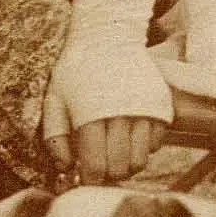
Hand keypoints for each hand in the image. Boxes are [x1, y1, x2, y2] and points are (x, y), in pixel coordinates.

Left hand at [42, 35, 171, 180]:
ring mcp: (144, 111)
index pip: (96, 168)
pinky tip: (130, 135)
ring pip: (141, 161)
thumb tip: (66, 168)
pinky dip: (144, 146)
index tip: (85, 175)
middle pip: (120, 169)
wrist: (108, 37)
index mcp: (90, 116)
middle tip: (100, 165)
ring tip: (115, 152)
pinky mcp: (160, 106)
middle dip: (108, 174)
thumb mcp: (55, 100)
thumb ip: (55, 138)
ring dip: (127, 163)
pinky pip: (156, 144)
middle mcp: (120, 116)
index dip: (89, 179)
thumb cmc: (77, 71)